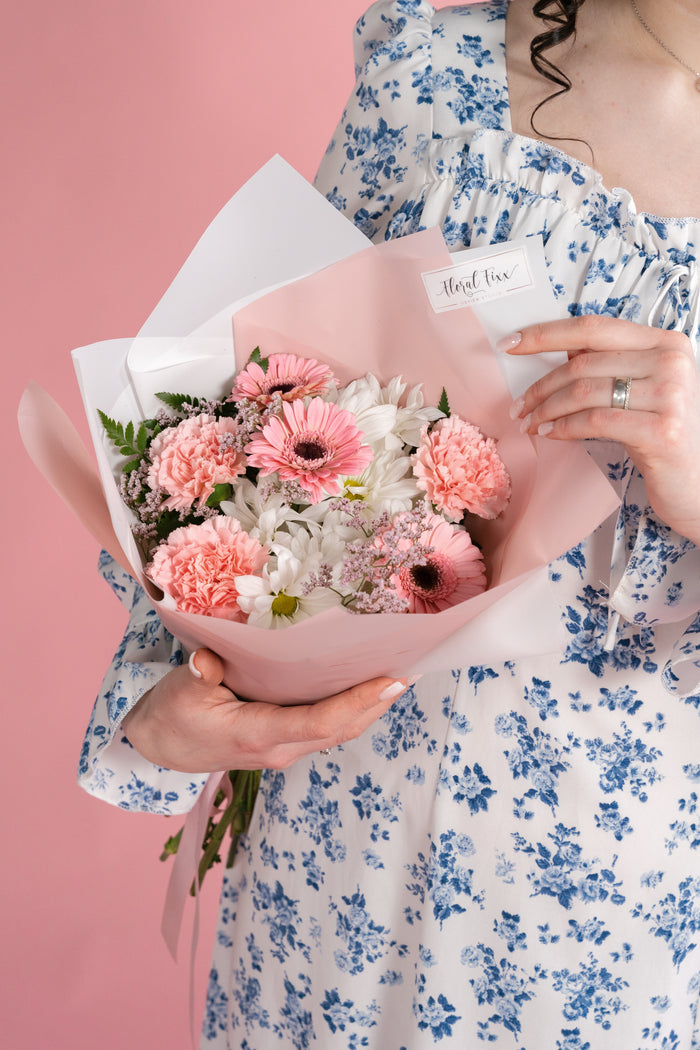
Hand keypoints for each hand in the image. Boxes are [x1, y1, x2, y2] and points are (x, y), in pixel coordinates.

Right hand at [121, 648, 413, 772]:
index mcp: (257, 735)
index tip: (391, 680)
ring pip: (340, 729)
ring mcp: (286, 748)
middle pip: (342, 728)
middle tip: (415, 667)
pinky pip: (329, 726)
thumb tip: (208, 661)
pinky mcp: (287, 740)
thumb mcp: (178, 692)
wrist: (161, 746)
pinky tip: (371, 683)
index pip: (319, 722)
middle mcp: (281, 747)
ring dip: (374, 705)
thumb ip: (197, 676)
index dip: (358, 702)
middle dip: (380, 701)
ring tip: (405, 672)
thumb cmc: (172, 714)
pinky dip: (355, 706)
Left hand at [504, 316, 699, 543]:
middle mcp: (671, 360)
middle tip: (517, 405)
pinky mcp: (661, 430)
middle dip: (540, 386)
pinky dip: (564, 427)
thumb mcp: (643, 390)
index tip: (510, 344)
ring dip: (546, 409)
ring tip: (530, 423)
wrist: (699, 482)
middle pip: (583, 363)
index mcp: (665, 342)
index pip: (594, 327)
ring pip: (584, 391)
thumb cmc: (664, 434)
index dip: (546, 334)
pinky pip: (595, 422)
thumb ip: (610, 365)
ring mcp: (670, 395)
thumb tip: (561, 351)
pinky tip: (549, 434)